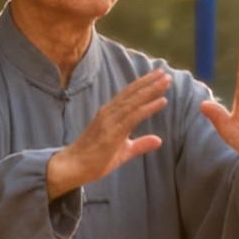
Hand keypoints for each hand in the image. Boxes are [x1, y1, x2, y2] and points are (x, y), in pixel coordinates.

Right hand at [46, 70, 167, 199]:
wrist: (73, 167)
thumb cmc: (94, 159)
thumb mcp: (123, 152)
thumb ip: (140, 144)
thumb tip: (159, 140)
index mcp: (110, 114)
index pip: (129, 95)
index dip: (144, 84)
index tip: (159, 76)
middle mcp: (110, 113)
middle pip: (132, 92)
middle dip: (150, 81)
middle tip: (164, 71)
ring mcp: (110, 120)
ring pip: (134, 100)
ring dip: (152, 89)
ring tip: (166, 80)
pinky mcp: (112, 131)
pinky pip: (134, 116)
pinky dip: (149, 107)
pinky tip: (162, 100)